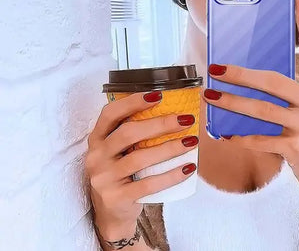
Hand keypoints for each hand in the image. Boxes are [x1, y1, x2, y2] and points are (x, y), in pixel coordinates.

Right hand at [84, 91, 198, 237]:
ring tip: (192, 141)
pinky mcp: (116, 198)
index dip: (133, 102)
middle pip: (128, 133)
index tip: (159, 95)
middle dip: (160, 124)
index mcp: (98, 138)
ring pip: (139, 158)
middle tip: (186, 120)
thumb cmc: (123, 172)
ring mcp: (104, 178)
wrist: (112, 213)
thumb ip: (135, 132)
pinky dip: (171, 176)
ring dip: (170, 148)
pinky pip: (148, 184)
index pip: (110, 113)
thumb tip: (173, 110)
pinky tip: (188, 168)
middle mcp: (96, 156)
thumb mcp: (120, 150)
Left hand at [202, 0, 298, 202]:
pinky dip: (242, 137)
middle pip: (274, 80)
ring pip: (262, 109)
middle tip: (216, 68)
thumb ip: (293, 92)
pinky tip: (226, 134)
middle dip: (241, 74)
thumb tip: (255, 78)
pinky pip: (263, 139)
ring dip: (232, 103)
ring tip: (211, 96)